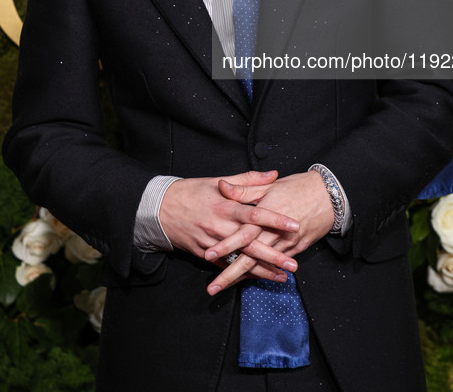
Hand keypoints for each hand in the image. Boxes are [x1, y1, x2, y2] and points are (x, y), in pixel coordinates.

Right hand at [159, 170, 300, 280]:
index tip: (294, 225)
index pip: (255, 214)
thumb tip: (273, 174)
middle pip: (250, 243)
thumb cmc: (191, 191)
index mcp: (225, 206)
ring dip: (261, 270)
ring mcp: (211, 243)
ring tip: (282, 277)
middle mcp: (219, 227)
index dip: (275, 220)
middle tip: (293, 264)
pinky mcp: (204, 254)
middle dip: (273, 255)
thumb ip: (248, 179)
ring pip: (240, 260)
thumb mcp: (217, 181)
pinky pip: (225, 266)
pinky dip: (242, 274)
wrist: (159, 209)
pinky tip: (258, 278)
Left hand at [205, 170, 334, 294]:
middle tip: (212, 288)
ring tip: (226, 288)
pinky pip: (276, 265)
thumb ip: (244, 189)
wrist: (329, 196)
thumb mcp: (269, 185)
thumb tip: (221, 187)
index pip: (241, 234)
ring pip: (261, 265)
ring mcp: (286, 244)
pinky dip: (263, 274)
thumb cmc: (297, 187)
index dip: (225, 245)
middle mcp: (274, 234)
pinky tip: (250, 281)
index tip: (208, 255)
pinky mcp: (296, 249)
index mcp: (265, 215)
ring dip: (244, 278)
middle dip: (230, 274)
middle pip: (249, 258)